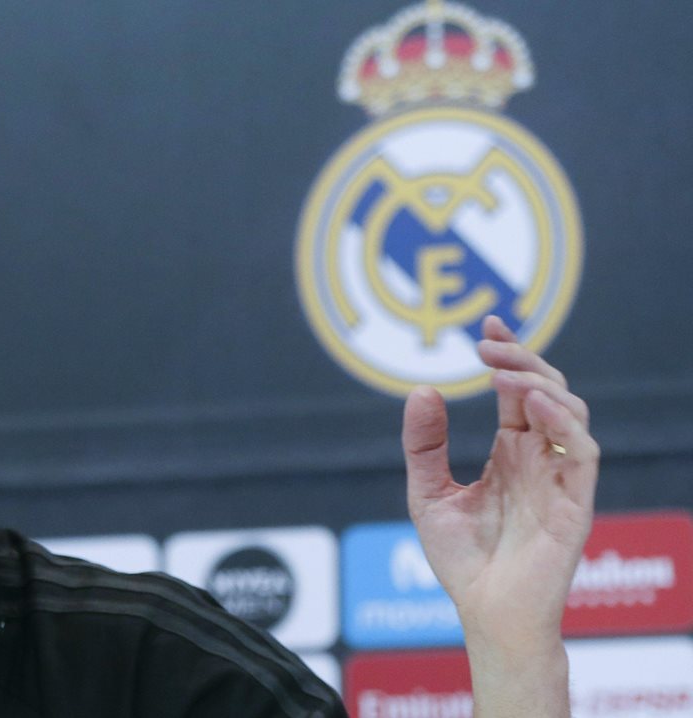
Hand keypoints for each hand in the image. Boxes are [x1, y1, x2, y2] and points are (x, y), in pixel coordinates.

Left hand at [402, 315, 598, 715]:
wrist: (485, 613)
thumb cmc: (463, 560)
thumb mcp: (428, 493)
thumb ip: (424, 445)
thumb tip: (422, 390)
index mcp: (510, 452)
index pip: (517, 391)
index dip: (509, 354)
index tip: (487, 325)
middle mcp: (538, 458)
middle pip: (546, 390)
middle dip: (522, 359)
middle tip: (487, 342)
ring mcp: (559, 478)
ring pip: (570, 413)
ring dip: (540, 384)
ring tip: (502, 371)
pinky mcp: (576, 503)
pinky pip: (583, 454)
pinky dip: (563, 424)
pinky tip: (532, 405)